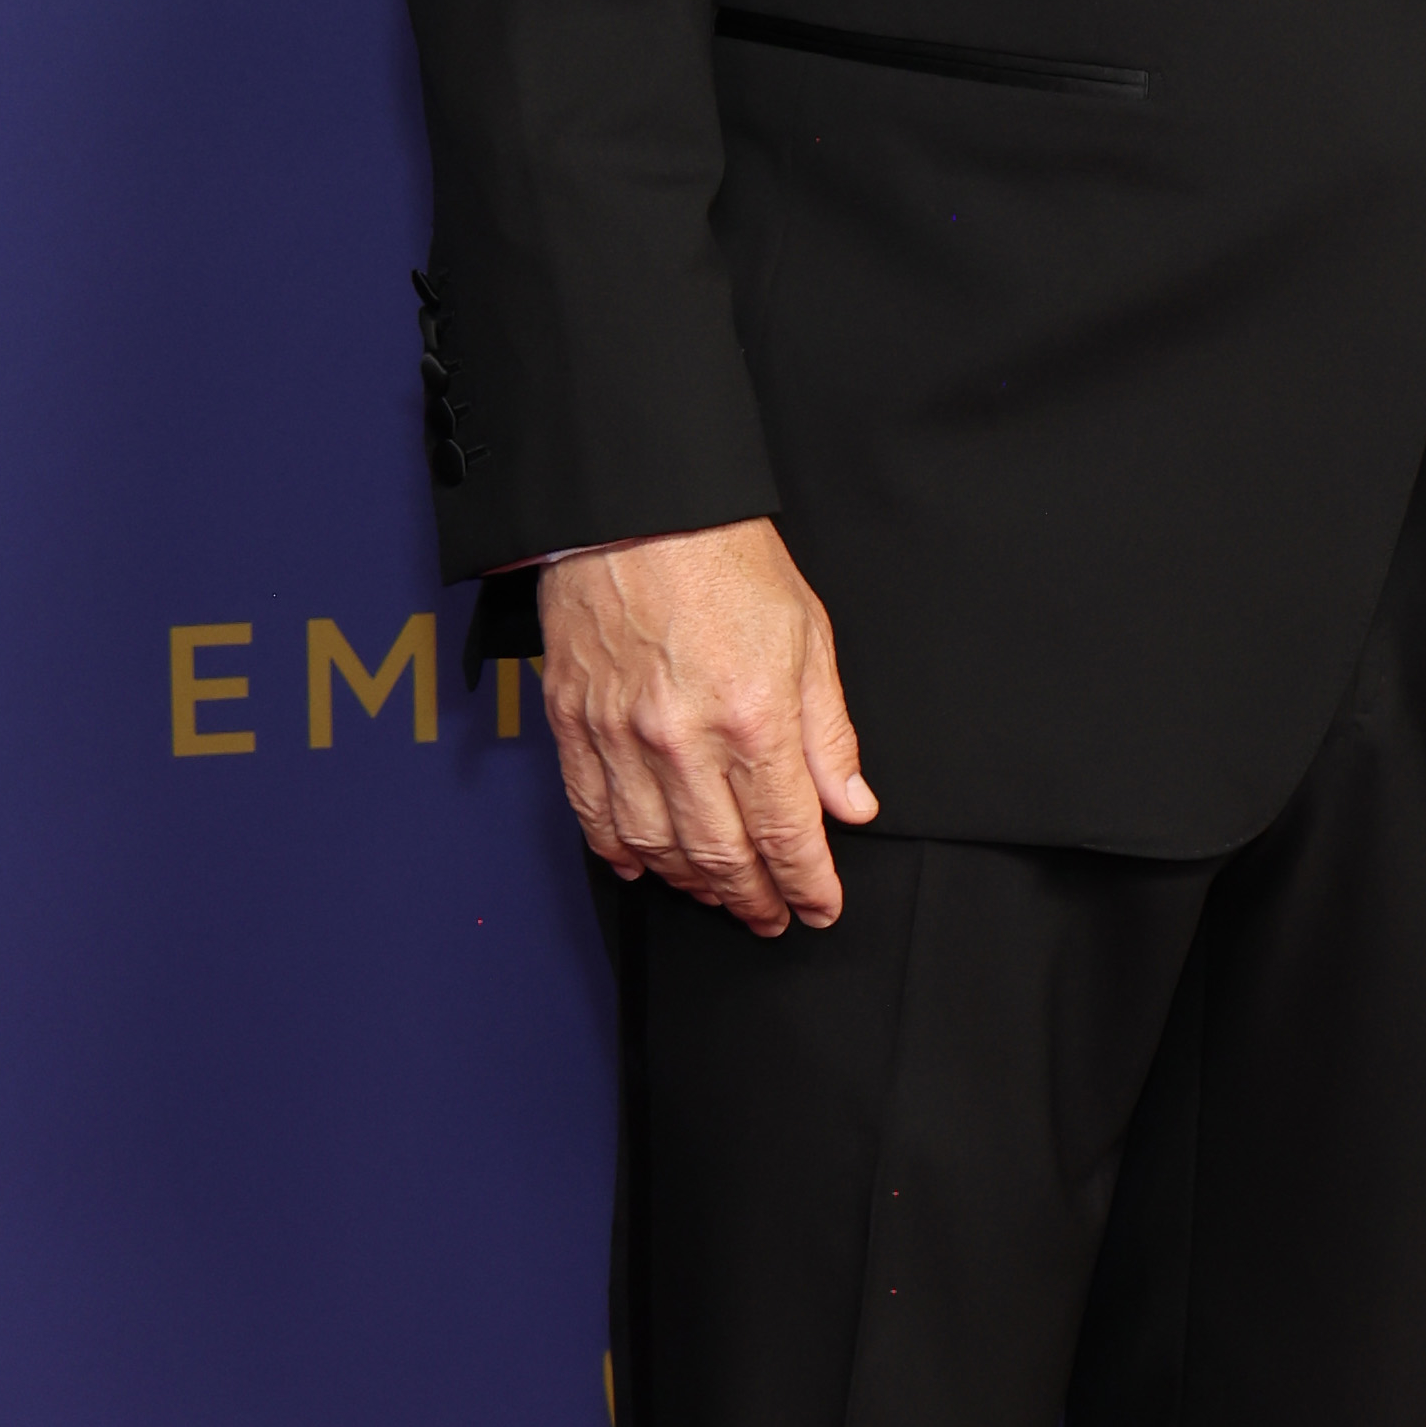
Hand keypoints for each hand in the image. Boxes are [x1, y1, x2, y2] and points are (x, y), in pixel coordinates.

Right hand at [535, 522, 875, 934]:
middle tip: (771, 917)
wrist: (635, 509)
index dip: (808, 884)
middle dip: (754, 898)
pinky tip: (645, 865)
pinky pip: (594, 814)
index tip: (820, 906)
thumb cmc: (725, 561)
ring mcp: (620, 737)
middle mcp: (683, 740)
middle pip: (722, 855)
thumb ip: (829, 733)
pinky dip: (620, 851)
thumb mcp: (808, 637)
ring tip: (719, 895)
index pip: (787, 835)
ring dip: (692, 884)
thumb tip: (852, 805)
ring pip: (656, 847)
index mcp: (753, 718)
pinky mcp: (573, 726)